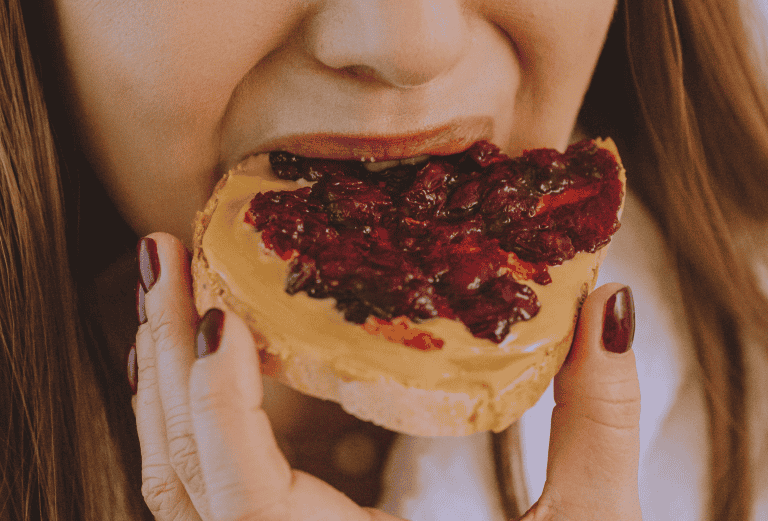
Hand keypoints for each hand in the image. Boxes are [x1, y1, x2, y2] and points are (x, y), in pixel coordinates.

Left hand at [130, 232, 639, 520]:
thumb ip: (599, 421)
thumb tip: (606, 303)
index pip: (244, 494)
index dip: (221, 401)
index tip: (219, 314)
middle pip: (181, 471)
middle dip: (162, 354)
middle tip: (162, 254)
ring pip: (174, 483)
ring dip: (162, 380)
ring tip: (167, 289)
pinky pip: (197, 493)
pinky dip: (186, 421)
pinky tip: (195, 363)